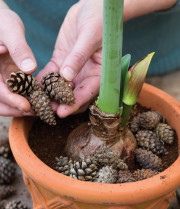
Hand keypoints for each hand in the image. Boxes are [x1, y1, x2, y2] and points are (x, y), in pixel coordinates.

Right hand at [0, 7, 36, 115]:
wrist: (1, 22)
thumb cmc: (2, 21)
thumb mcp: (11, 30)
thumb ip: (19, 49)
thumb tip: (30, 69)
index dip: (11, 99)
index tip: (27, 106)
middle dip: (16, 109)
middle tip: (36, 112)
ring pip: (4, 102)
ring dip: (20, 108)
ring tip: (39, 110)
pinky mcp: (7, 81)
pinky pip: (13, 95)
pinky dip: (24, 100)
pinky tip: (38, 101)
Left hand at [37, 0, 102, 117]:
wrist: (92, 8)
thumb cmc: (98, 21)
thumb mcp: (89, 37)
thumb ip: (79, 57)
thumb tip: (66, 76)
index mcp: (99, 74)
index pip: (87, 93)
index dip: (75, 103)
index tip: (62, 112)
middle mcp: (86, 75)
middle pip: (73, 95)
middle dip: (60, 104)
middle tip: (46, 110)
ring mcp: (72, 70)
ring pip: (60, 87)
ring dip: (49, 95)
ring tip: (37, 102)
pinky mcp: (61, 62)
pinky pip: (51, 74)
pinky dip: (43, 81)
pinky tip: (33, 86)